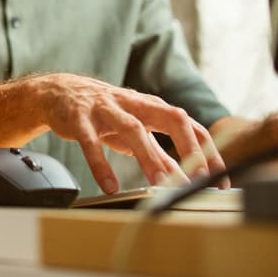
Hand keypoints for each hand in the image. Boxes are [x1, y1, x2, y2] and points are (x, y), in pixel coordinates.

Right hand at [30, 74, 226, 194]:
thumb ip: (159, 152)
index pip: (188, 125)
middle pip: (169, 117)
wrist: (58, 93)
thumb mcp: (135, 130)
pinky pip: (90, 141)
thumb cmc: (104, 113)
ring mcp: (105, 108)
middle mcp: (132, 103)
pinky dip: (100, 164)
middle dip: (188, 146)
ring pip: (132, 128)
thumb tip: (187, 177)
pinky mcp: (79, 117)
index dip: (207, 151)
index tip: (219, 179)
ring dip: (148, 157)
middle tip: (199, 178)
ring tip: (160, 185)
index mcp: (150, 106)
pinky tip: (109, 185)